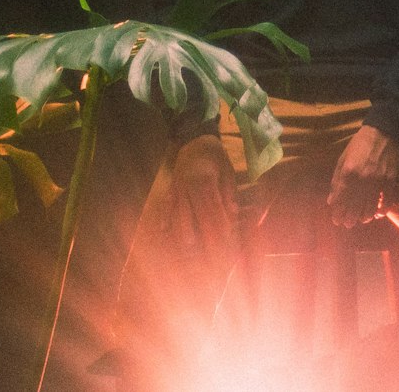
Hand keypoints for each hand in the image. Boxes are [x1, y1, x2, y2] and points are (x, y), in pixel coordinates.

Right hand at [162, 133, 238, 260]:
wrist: (195, 139)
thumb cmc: (216, 157)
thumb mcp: (227, 172)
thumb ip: (228, 195)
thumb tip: (232, 216)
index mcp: (204, 183)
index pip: (213, 214)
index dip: (220, 233)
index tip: (228, 248)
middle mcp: (187, 189)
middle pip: (195, 223)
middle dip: (205, 243)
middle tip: (215, 259)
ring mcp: (176, 191)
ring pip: (178, 221)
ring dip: (187, 238)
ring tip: (195, 253)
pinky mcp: (169, 192)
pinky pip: (166, 210)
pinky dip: (166, 222)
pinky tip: (166, 233)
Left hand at [326, 125, 398, 227]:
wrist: (383, 132)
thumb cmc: (359, 145)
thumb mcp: (343, 159)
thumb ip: (336, 180)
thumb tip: (331, 200)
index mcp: (347, 172)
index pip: (340, 200)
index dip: (337, 213)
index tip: (336, 220)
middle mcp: (362, 180)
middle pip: (354, 208)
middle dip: (349, 219)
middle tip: (347, 224)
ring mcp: (377, 182)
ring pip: (369, 209)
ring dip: (364, 217)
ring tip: (360, 220)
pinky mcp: (390, 182)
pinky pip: (385, 203)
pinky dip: (381, 212)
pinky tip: (377, 214)